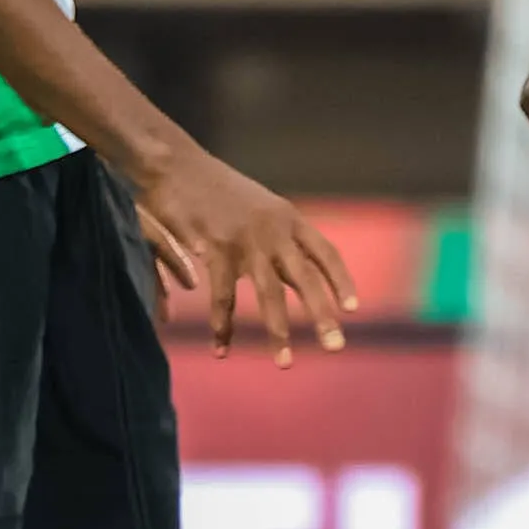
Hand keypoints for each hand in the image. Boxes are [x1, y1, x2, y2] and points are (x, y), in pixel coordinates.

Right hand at [133, 143, 355, 366]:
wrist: (176, 165)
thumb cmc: (215, 188)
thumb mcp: (259, 205)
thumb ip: (279, 235)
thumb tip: (295, 270)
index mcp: (289, 217)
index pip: (325, 252)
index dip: (340, 281)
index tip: (353, 309)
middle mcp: (274, 229)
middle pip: (306, 277)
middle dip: (322, 315)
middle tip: (336, 347)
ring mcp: (246, 239)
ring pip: (269, 293)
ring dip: (279, 331)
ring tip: (286, 362)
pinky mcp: (216, 248)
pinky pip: (224, 296)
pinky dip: (223, 325)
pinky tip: (222, 348)